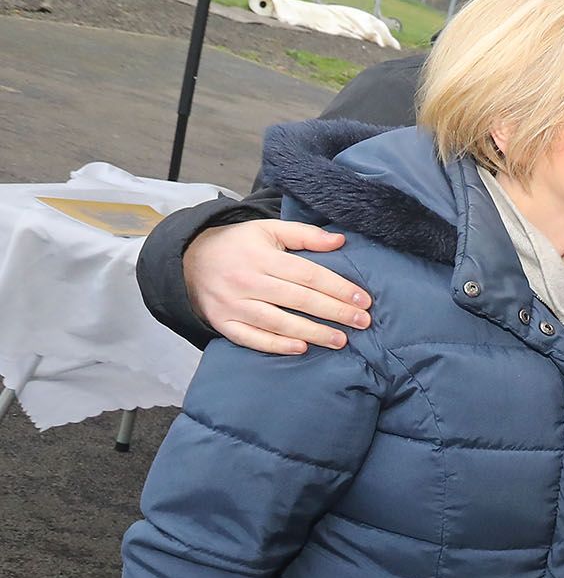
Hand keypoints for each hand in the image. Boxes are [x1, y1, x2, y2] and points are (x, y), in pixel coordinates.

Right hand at [185, 221, 370, 353]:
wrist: (187, 259)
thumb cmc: (237, 245)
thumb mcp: (267, 230)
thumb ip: (304, 234)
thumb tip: (340, 241)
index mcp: (260, 256)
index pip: (307, 274)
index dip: (338, 288)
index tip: (363, 299)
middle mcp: (246, 281)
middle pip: (298, 299)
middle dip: (334, 312)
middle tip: (362, 322)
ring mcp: (232, 304)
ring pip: (278, 322)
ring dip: (312, 333)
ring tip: (341, 340)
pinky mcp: (222, 322)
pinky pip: (251, 338)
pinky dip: (276, 345)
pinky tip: (302, 348)